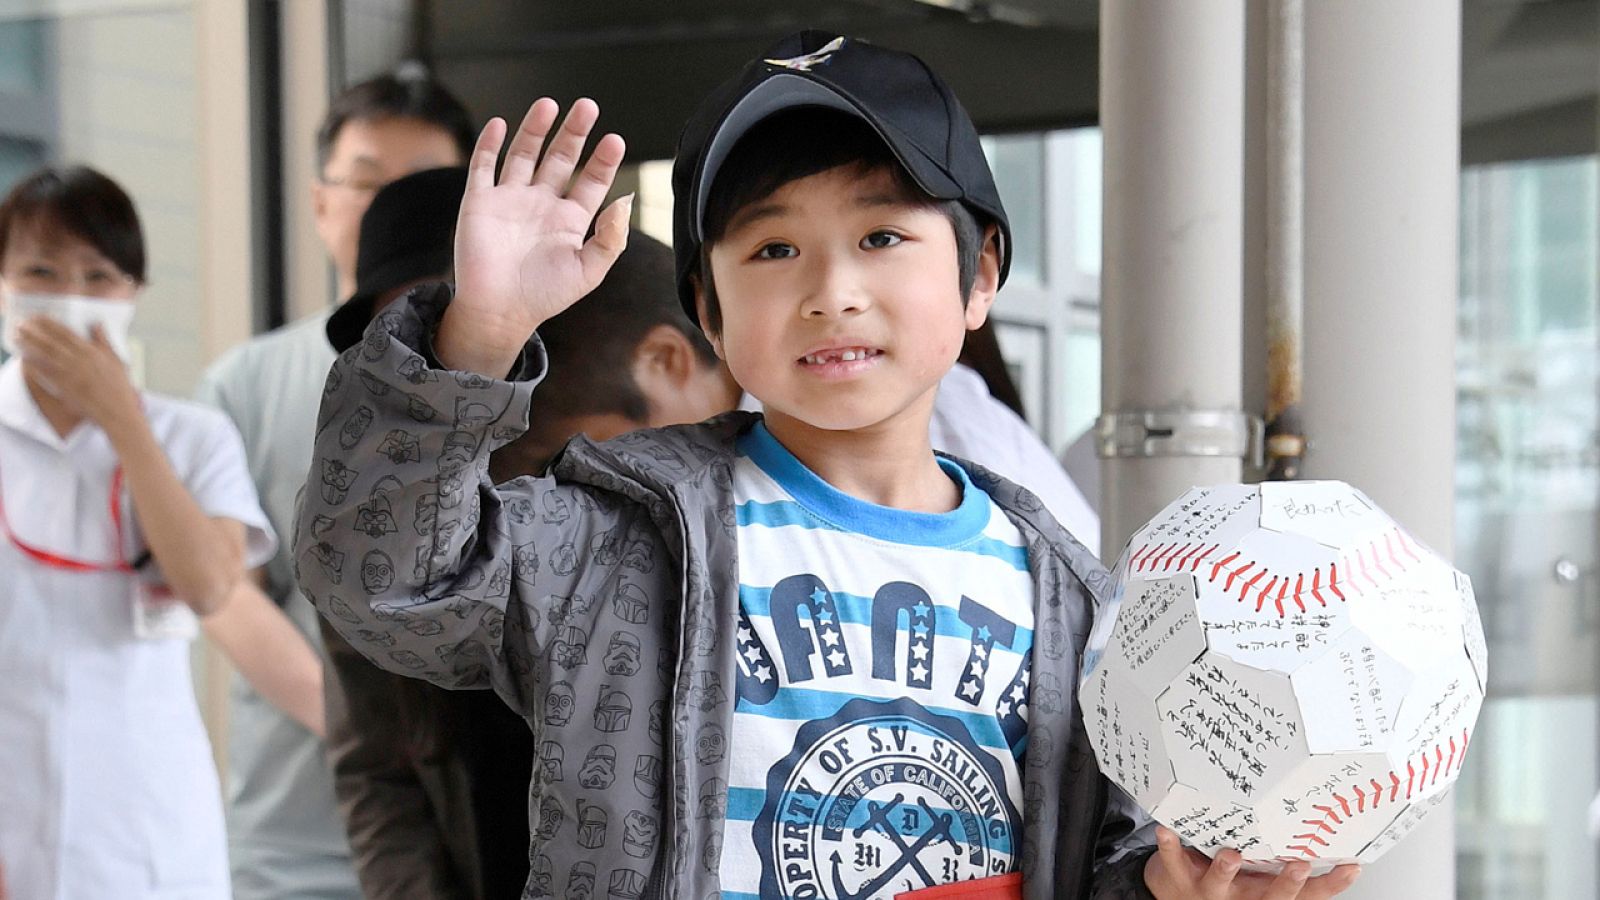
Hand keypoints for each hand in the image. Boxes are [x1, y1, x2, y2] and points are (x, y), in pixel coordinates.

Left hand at [15, 317, 140, 432]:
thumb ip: (104, 340)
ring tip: (17, 338)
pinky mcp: (63, 387)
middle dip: (34, 332)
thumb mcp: (116, 359)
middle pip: (50, 342)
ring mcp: (69, 374)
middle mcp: (78, 360)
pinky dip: (32, 365)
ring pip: (44, 356)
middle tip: (21, 324)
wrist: (116, 409)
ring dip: (29, 345)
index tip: (38, 316)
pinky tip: (24, 359)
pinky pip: (44, 374)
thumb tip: (97, 323)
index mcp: (91, 351)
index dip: (50, 323)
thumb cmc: (118, 386)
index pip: (65, 333)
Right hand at [439, 97, 630, 374]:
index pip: (592, 182)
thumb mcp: (588, 271)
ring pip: (524, 154)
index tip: (615, 140)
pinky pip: (484, 166)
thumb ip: (610, 238)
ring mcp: (510, 200)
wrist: (498, 312)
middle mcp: (542, 204)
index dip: (603, 161)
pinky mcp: (480, 202)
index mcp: (570, 220)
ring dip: (535, 129)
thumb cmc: (545, 296)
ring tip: (549, 105)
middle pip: (561, 159)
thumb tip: (626, 202)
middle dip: (573, 133)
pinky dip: (490, 145)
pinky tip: (501, 124)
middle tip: (588, 106)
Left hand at [1145, 826, 1359, 899]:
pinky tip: (1167, 830)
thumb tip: (1324, 829)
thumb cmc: (1226, 881)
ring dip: (1225, 869)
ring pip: (1220, 883)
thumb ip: (1281, 858)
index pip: (1305, 896)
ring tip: (1231, 854)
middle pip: (1269, 897)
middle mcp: (1241, 897)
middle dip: (1285, 884)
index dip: (1330, 885)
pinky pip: (1173, 861)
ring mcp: (1209, 889)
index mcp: (1264, 894)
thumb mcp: (1259, 876)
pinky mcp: (1179, 875)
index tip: (1351, 867)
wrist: (1177, 893)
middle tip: (1298, 865)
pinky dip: (1170, 846)